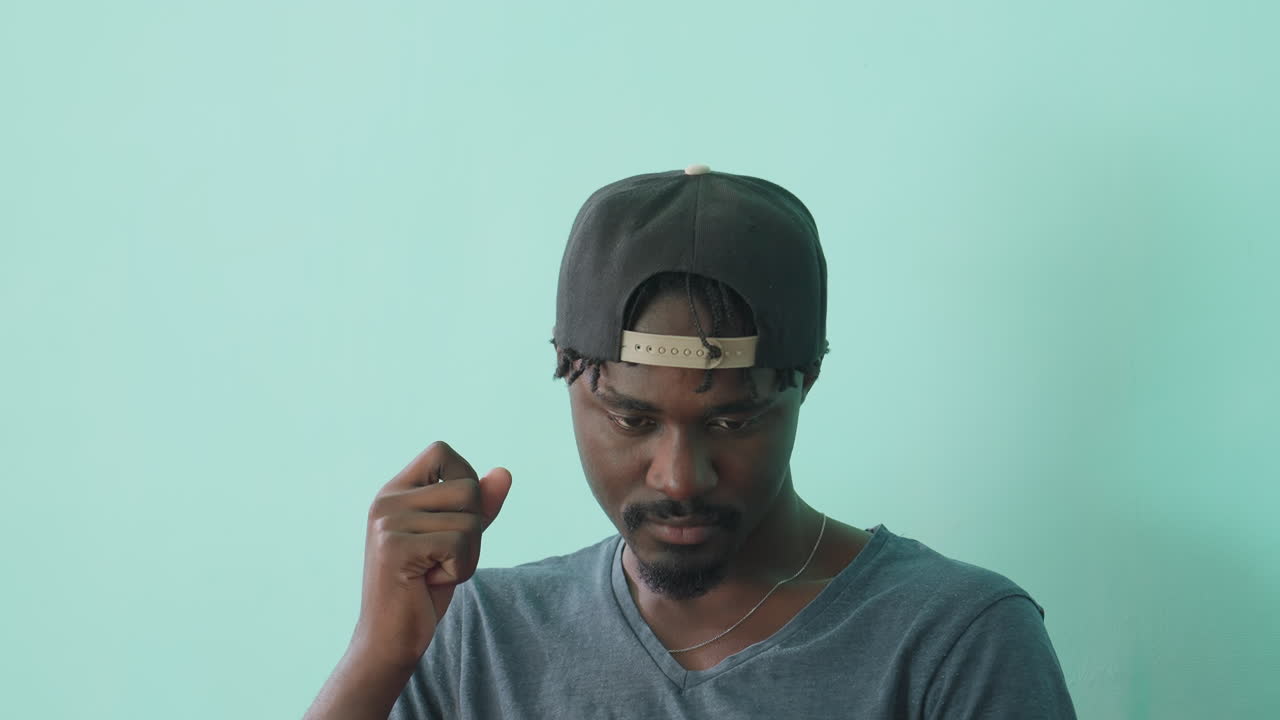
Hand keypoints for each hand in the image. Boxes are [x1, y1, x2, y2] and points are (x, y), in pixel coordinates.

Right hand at [352, 441, 511, 666]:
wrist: (389, 639)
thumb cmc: (423, 588)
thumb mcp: (456, 539)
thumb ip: (479, 506)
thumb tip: (504, 472)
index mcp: (395, 491)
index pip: (441, 451)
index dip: (465, 478)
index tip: (455, 516)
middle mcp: (387, 500)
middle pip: (468, 487)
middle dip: (473, 529)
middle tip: (442, 558)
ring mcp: (388, 522)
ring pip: (469, 520)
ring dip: (467, 555)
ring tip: (434, 571)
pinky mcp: (396, 547)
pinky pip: (460, 544)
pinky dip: (460, 569)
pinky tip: (430, 582)